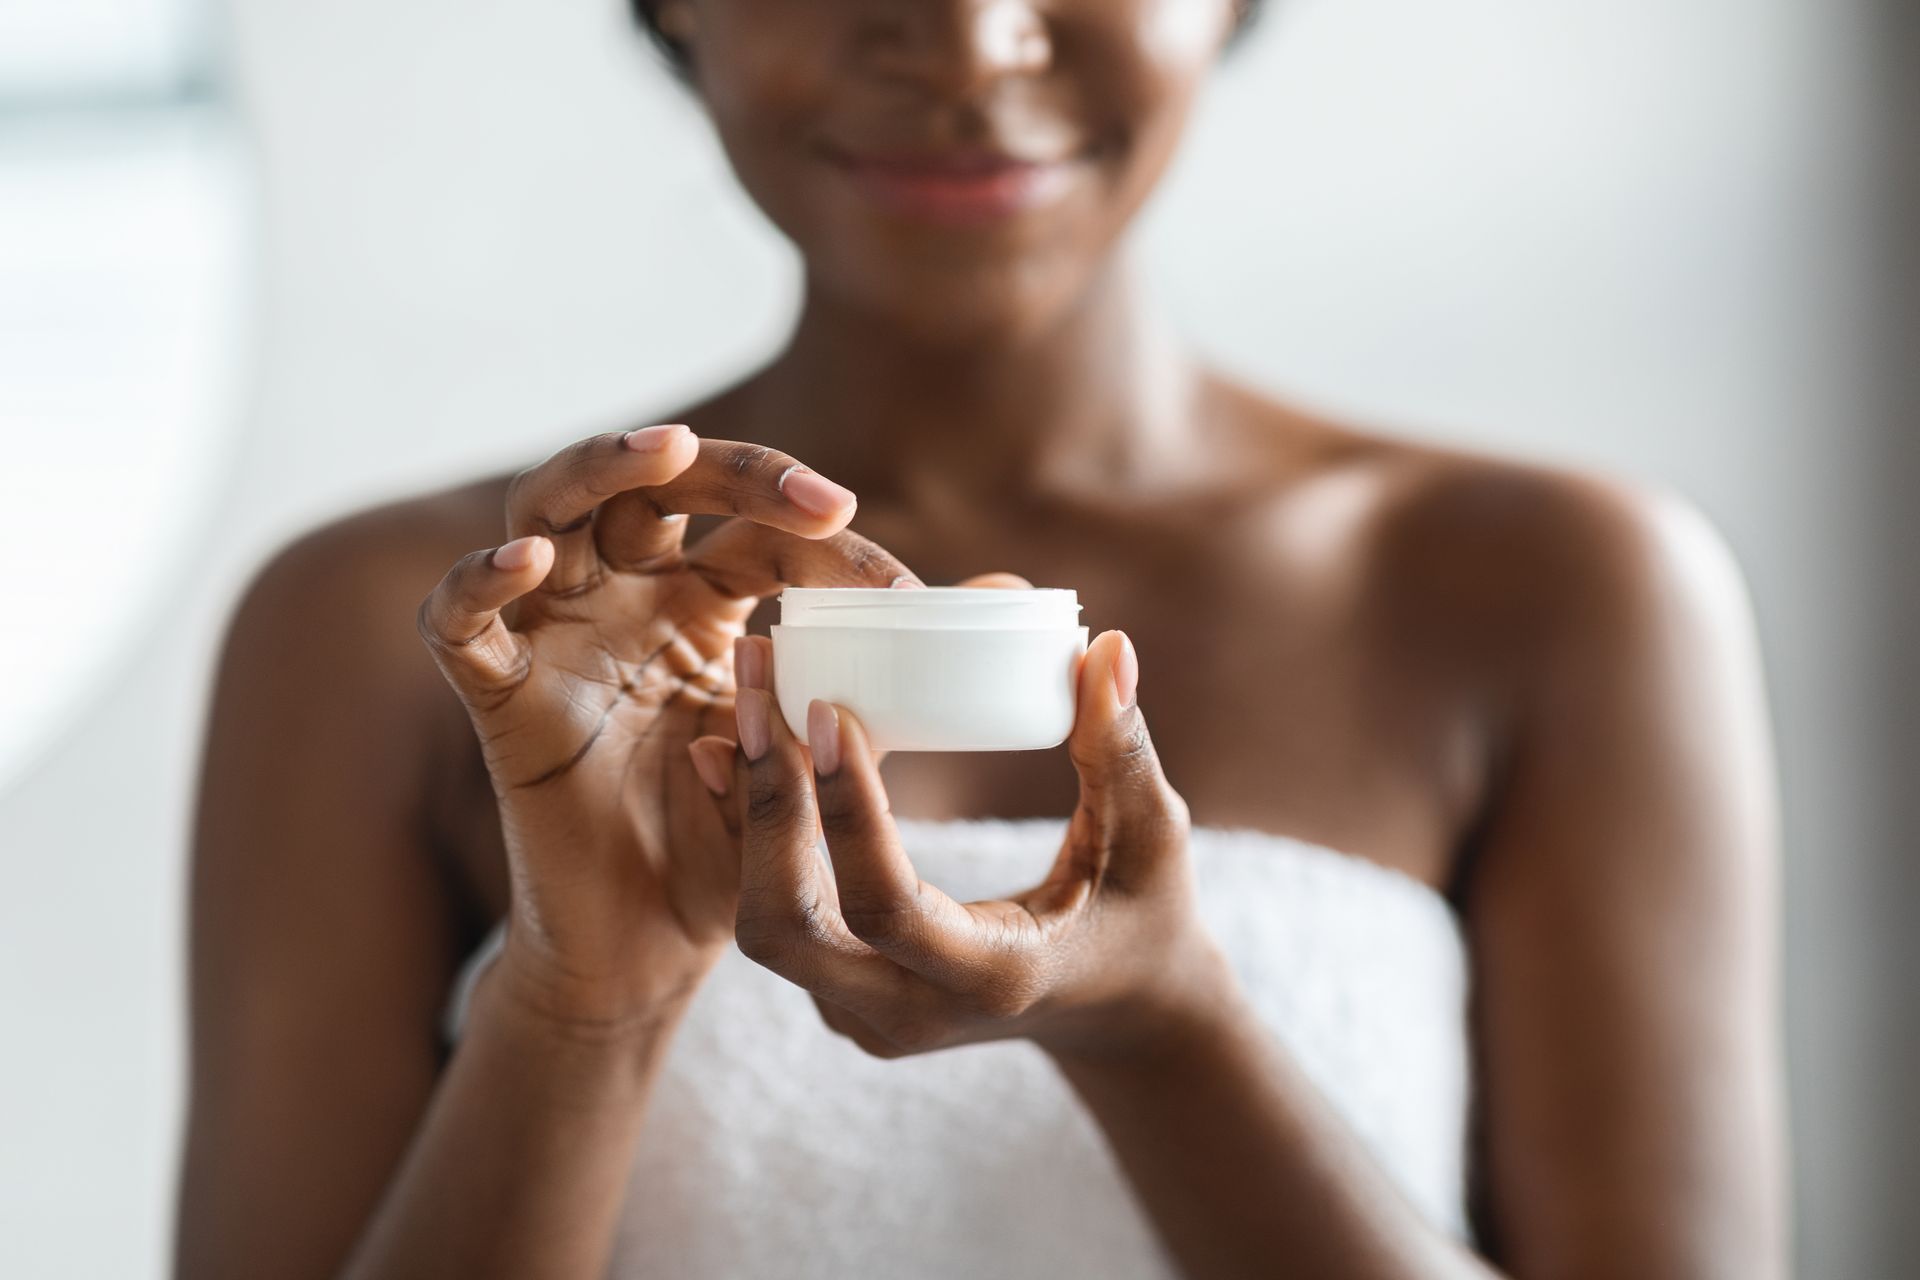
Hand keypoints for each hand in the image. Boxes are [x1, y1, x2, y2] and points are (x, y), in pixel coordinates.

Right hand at [417, 424, 918, 1030]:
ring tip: (660, 451)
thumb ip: (896, 675)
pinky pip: (460, 623)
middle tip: (812, 496)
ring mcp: (557, 638)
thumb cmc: (737, 844)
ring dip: (597, 470)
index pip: (754, 531)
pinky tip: (529, 562)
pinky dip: (478, 582)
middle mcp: (624, 600)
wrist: (658, 946)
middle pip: (650, 487)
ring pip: (546, 511)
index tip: (905, 594)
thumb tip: (1012, 597)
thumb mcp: (826, 748)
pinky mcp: (499, 696)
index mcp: (701, 603)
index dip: (825, 542)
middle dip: (726, 468)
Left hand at [691, 627, 1235, 1062]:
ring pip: (763, 925)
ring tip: (742, 699)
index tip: (828, 711)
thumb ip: (1123, 748)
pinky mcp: (840, 993)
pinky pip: (772, 918)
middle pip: (785, 929)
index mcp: (992, 980)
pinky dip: (748, 835)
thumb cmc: (1143, 913)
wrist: (1115, 1011)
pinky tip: (731, 749)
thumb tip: (1106, 648)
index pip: (887, 908)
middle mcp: (909, 1014)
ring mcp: (864, 1015)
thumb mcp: (1152, 837)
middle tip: (755, 686)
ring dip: (745, 812)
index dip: (848, 813)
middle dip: (761, 805)